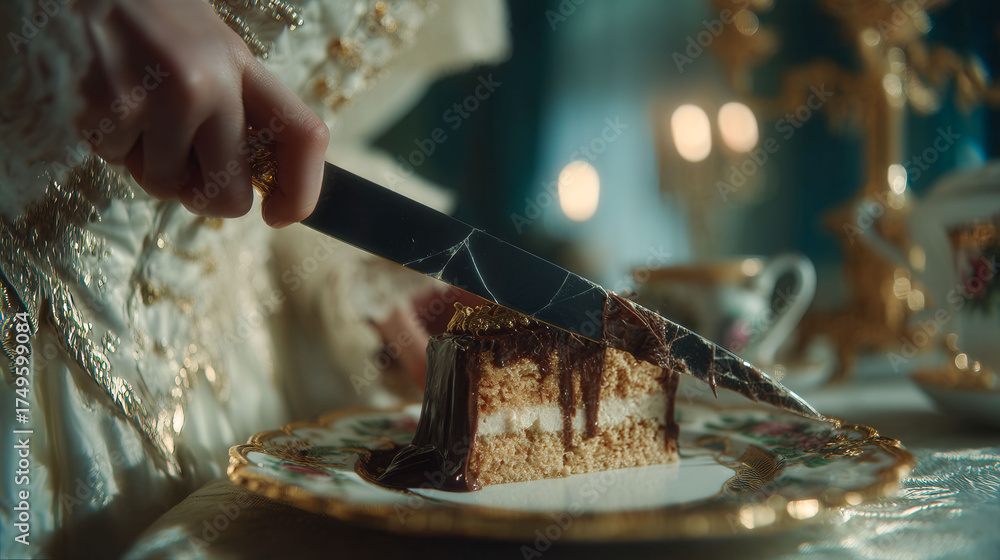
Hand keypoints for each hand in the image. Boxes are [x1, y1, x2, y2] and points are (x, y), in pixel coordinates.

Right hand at [77, 0, 328, 226]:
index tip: (278, 213)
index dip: (302, 193)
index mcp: (241, 66)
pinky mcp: (105, 110)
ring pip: (165, 186)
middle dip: (206, 196)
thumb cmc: (156, 23)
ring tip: (138, 110)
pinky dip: (112, 144)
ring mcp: (155, 98)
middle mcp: (206, 83)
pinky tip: (108, 100)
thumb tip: (252, 185)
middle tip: (185, 167)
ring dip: (150, 165)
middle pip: (230, 194)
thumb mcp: (213, 52)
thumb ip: (238, 112)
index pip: (303, 137)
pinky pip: (117, 163)